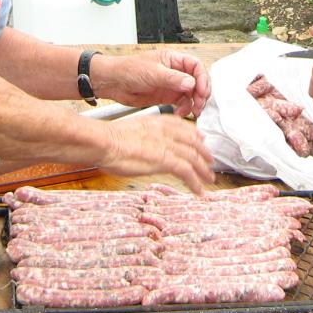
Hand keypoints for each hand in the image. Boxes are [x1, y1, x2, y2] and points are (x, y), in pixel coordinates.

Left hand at [93, 50, 209, 117]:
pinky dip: (185, 110)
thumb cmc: (128, 70)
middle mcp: (175, 72)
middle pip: (198, 81)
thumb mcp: (152, 72)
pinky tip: (181, 114)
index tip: (201, 90)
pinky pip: (182, 104)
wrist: (113, 83)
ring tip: (193, 112)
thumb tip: (192, 83)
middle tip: (199, 104)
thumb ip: (173, 78)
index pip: (196, 66)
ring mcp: (172, 85)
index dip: (202, 78)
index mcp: (173, 59)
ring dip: (195, 103)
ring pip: (192, 94)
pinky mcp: (167, 98)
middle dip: (201, 93)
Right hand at [99, 114, 214, 193]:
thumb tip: (140, 144)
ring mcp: (166, 145)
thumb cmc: (107, 139)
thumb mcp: (128, 131)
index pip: (182, 126)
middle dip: (204, 153)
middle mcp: (165, 131)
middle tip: (209, 162)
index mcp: (156, 122)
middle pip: (192, 142)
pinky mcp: (165, 160)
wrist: (103, 142)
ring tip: (208, 180)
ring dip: (203, 170)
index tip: (200, 140)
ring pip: (193, 158)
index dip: (194, 134)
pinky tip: (198, 191)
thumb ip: (141, 136)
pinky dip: (195, 182)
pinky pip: (187, 172)